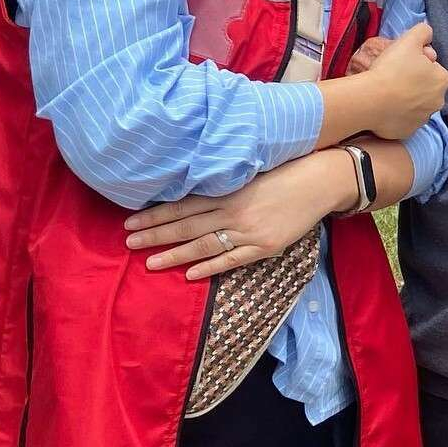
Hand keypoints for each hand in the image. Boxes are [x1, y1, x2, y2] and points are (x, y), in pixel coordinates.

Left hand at [124, 149, 355, 279]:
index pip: (182, 205)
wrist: (319, 181)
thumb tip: (190, 190)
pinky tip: (190, 275)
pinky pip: (231, 260)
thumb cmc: (284, 172)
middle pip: (186, 226)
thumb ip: (222, 183)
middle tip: (128, 244)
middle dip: (155, 235)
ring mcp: (248, 230)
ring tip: (150, 263)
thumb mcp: (248, 172)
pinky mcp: (264, 246)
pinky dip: (210, 267)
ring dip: (174, 255)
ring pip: (203, 245)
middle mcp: (232, 210)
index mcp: (227, 190)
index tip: (130, 223)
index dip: (155, 215)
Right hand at [361, 22, 447, 138]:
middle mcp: (438, 102)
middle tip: (393, 75)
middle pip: (426, 87)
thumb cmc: (392, 67)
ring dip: (405, 98)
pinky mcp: (408, 131)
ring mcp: (423, 119)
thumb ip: (423, 31)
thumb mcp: (409, 39)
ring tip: (387, 91)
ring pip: (415, 105)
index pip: (433, 68)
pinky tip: (384, 106)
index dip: (418, 63)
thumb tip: (427, 32)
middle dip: (414, 82)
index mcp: (442, 80)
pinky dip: (396, 114)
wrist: (371, 99)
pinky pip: (403, 120)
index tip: (403, 62)